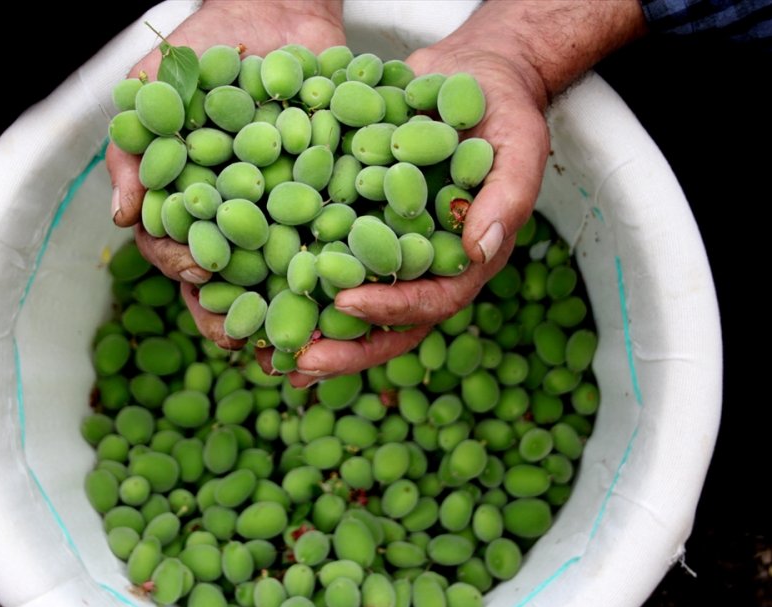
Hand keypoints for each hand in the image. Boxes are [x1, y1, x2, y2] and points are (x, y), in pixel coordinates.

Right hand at [106, 0, 345, 358]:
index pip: (179, 251)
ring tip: (302, 336)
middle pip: (231, 279)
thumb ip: (133, 151)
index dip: (187, 269)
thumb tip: (121, 219)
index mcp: (192, 205)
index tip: (201, 276)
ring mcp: (285, 213)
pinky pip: (337, 238)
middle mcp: (238, 218)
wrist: (275, 9)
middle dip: (237, 312)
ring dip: (289, 308)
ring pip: (282, 272)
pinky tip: (354, 288)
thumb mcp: (157, 90)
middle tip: (249, 337)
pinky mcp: (332, 200)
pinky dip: (344, 266)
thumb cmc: (205, 48)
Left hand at [277, 24, 549, 385]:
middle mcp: (421, 267)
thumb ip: (508, 197)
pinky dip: (291, 280)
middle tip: (298, 365)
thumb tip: (481, 249)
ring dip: (309, 332)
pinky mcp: (354, 224)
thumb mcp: (520, 145)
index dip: (391, 307)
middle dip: (343, 349)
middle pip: (384, 325)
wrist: (470, 76)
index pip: (430, 302)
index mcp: (463, 263)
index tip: (346, 303)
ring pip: (348, 307)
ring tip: (265, 354)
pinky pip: (323, 259)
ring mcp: (386, 250)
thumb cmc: (503, 111)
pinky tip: (251, 292)